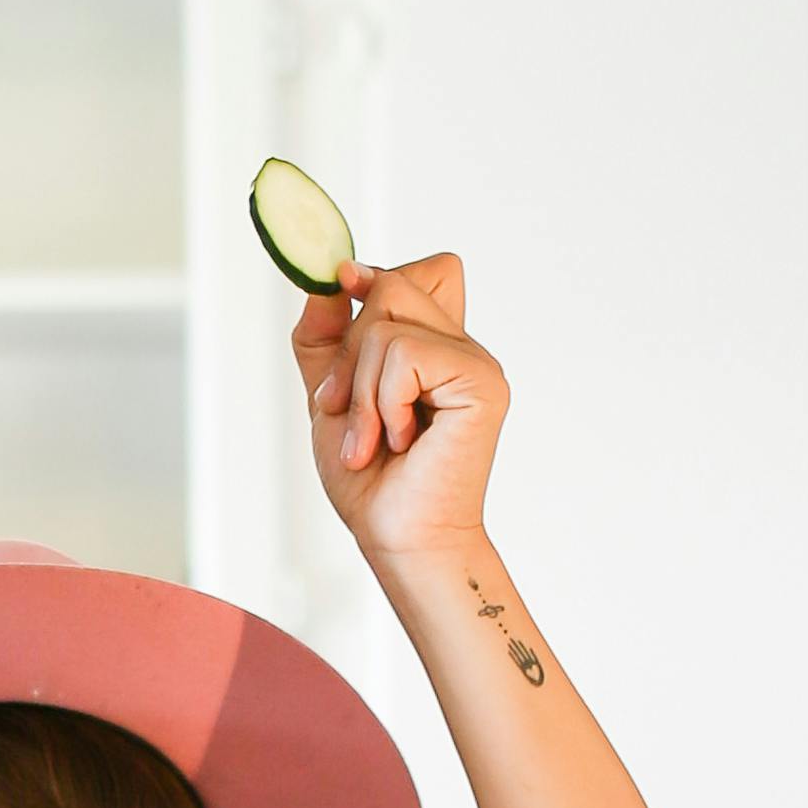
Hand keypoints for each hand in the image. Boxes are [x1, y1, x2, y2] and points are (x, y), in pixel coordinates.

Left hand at [296, 251, 508, 560]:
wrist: (395, 535)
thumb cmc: (370, 479)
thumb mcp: (331, 395)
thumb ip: (325, 337)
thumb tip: (327, 280)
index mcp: (438, 347)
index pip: (426, 271)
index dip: (380, 276)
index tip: (344, 285)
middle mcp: (464, 348)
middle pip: (396, 286)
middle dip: (351, 350)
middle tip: (347, 410)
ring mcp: (478, 363)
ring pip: (390, 323)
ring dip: (361, 390)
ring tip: (373, 439)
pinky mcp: (482, 382)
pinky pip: (407, 353)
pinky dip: (384, 400)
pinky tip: (400, 440)